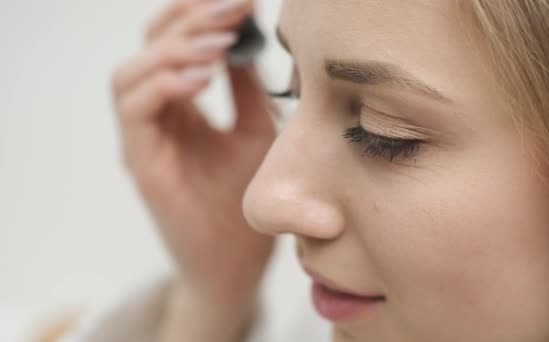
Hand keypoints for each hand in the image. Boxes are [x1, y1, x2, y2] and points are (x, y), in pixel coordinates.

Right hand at [110, 0, 275, 338]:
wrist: (236, 266)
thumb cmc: (246, 205)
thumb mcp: (257, 132)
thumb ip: (246, 88)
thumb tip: (248, 39)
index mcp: (182, 105)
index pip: (176, 42)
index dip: (201, 13)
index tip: (243, 0)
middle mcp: (157, 117)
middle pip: (150, 46)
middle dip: (190, 18)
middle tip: (234, 6)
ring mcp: (145, 140)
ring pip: (132, 73)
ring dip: (175, 49)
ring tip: (220, 43)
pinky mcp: (141, 164)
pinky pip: (135, 110)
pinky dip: (164, 85)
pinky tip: (203, 78)